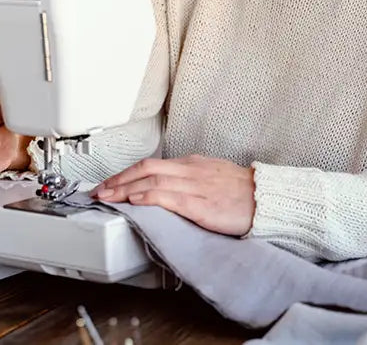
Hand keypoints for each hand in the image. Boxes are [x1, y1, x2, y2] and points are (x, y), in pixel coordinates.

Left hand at [91, 155, 255, 235]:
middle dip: (119, 178)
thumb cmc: (243, 193)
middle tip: (99, 189)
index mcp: (192, 164)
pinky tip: (134, 201)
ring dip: (125, 188)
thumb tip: (168, 186)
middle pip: (146, 168)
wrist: (266, 200)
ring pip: (152, 179)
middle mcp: (190, 170)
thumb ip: (190, 178)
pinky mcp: (200, 204)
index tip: (111, 182)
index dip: (127, 172)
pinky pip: (168, 196)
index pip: (151, 164)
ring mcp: (195, 185)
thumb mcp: (213, 176)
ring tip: (108, 196)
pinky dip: (147, 196)